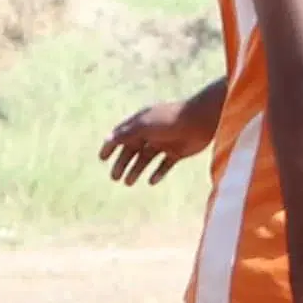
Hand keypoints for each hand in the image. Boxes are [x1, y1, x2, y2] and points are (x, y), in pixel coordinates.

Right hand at [101, 89, 220, 184]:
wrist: (201, 120)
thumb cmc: (170, 120)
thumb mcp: (144, 126)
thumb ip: (126, 134)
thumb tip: (107, 139)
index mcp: (142, 122)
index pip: (122, 134)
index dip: (111, 145)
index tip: (102, 158)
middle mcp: (152, 132)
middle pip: (132, 149)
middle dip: (122, 163)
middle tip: (114, 178)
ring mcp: (165, 142)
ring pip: (146, 158)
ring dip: (136, 170)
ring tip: (128, 183)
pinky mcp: (178, 151)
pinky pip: (165, 164)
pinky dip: (158, 173)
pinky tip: (151, 181)